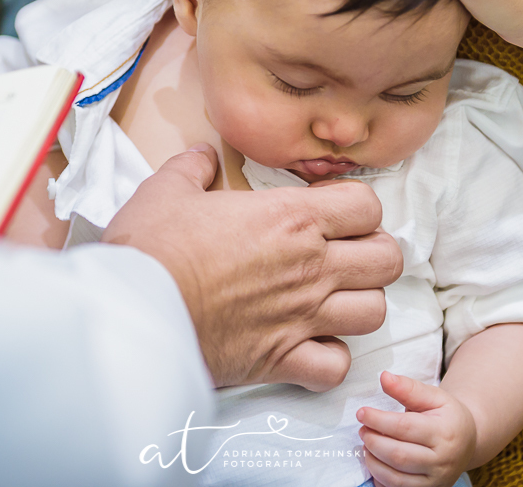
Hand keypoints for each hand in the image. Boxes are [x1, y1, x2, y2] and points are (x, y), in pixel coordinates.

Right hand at [103, 144, 402, 390]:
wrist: (135, 310)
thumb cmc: (153, 248)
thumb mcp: (168, 189)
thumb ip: (193, 168)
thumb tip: (202, 157)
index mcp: (291, 217)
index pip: (368, 206)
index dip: (358, 209)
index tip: (333, 214)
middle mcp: (310, 266)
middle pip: (387, 260)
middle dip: (372, 255)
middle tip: (344, 255)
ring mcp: (302, 316)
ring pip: (374, 313)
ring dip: (359, 305)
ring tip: (333, 300)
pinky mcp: (283, 359)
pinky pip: (336, 367)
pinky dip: (330, 359)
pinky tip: (309, 345)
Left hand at [358, 371, 475, 486]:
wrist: (468, 442)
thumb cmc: (448, 416)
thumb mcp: (434, 396)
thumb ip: (408, 388)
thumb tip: (384, 377)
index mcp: (444, 433)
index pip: (404, 427)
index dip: (378, 420)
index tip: (362, 413)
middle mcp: (442, 461)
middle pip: (398, 455)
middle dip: (373, 441)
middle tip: (362, 429)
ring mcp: (435, 481)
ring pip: (395, 478)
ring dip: (373, 461)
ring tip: (367, 444)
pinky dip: (380, 478)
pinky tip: (377, 462)